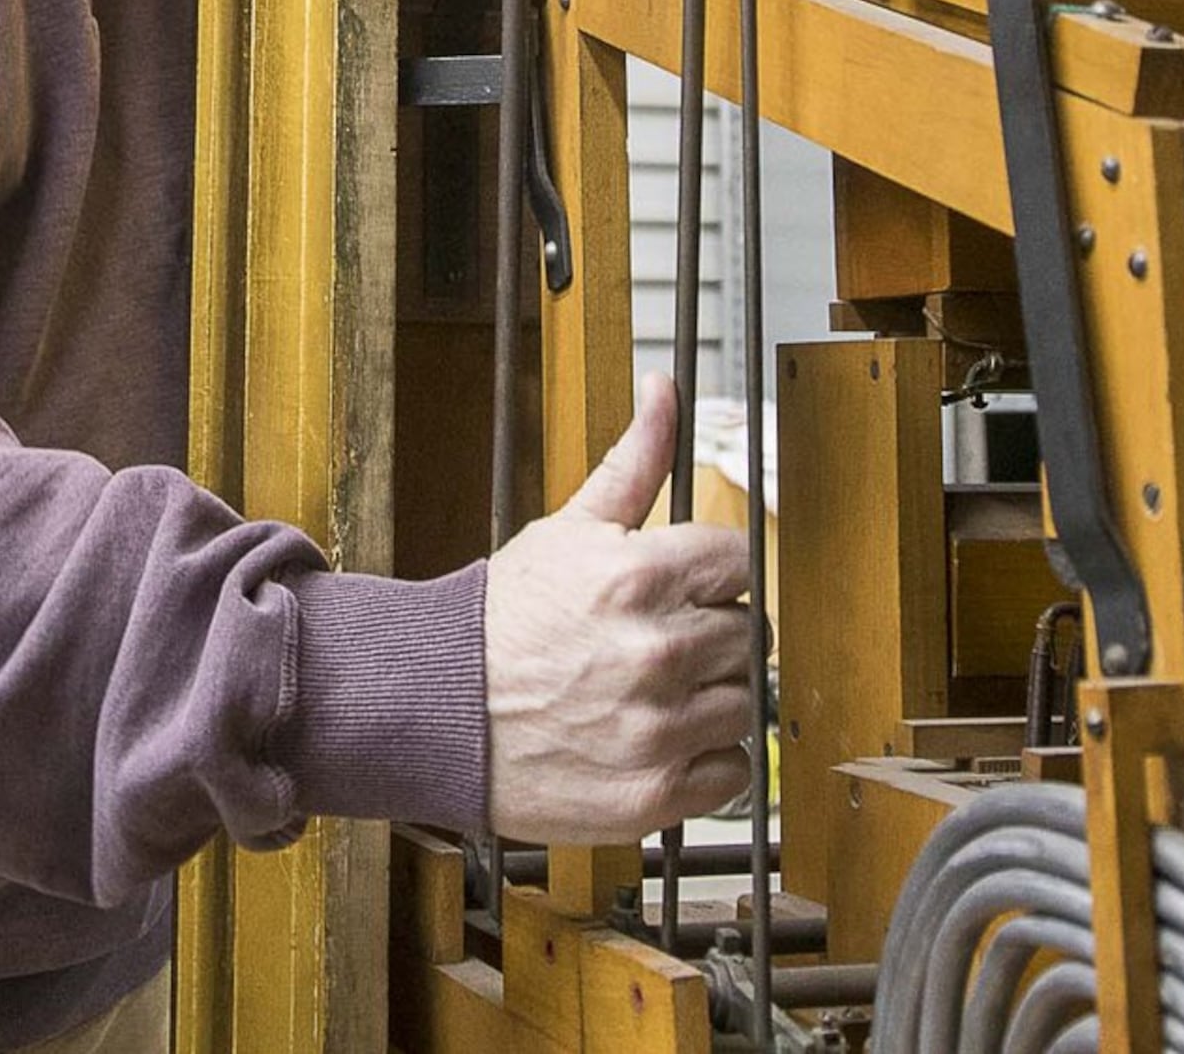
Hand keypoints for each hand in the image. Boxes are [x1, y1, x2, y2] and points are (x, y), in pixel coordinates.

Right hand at [481, 372, 759, 842]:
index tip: (679, 589)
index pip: (738, 561)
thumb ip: (635, 460)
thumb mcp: (567, 528)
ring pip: (743, 702)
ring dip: (708, 698)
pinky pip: (731, 771)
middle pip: (747, 633)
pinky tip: (656, 738)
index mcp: (640, 577)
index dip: (708, 574)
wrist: (436, 711)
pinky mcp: (654, 793)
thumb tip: (664, 389)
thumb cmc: (502, 622)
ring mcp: (657, 728)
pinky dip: (704, 759)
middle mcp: (656, 652)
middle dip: (707, 634)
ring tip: (651, 693)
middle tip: (655, 644)